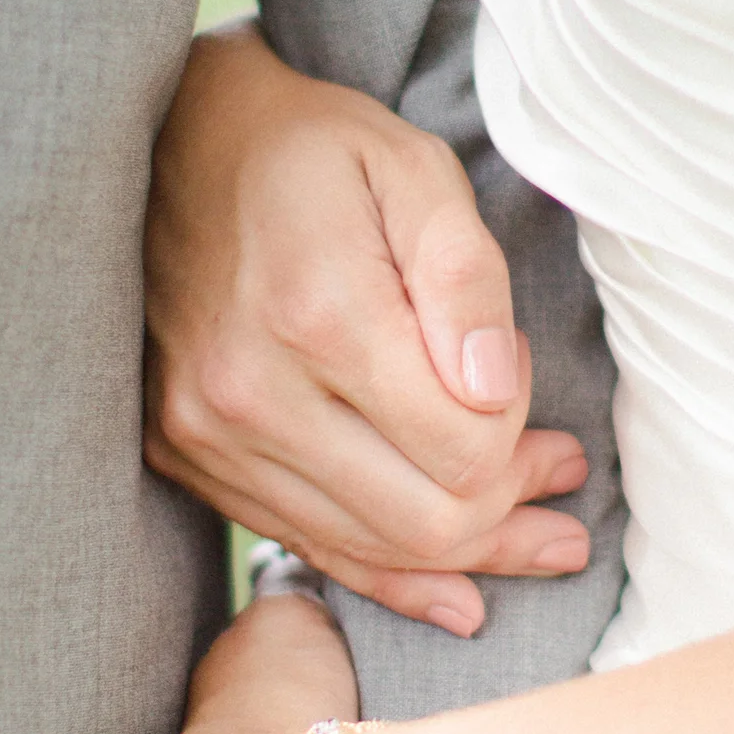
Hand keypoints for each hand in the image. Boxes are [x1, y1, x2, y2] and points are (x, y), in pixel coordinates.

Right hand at [146, 24, 591, 636]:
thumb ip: (465, 278)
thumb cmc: (314, 154)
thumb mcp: (413, 169)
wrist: (175, 144)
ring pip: (374, 549)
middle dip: (512, 504)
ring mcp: (207, 434)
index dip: (518, 424)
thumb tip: (495, 392)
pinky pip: (308, 547)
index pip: (465, 449)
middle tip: (558, 466)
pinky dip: (393, 575)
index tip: (513, 364)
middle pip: (427, 521)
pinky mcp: (185, 455)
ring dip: (470, 546)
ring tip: (536, 521)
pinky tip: (460, 588)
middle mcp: (251, 392)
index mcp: (319, 315)